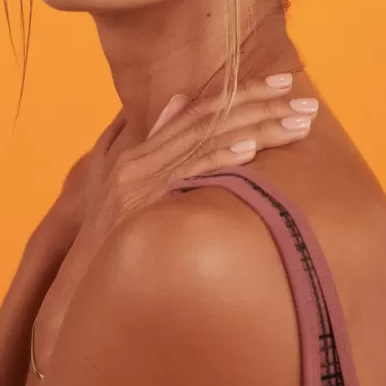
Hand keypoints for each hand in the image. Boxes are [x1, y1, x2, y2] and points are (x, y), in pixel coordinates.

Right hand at [33, 74, 318, 368]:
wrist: (79, 300)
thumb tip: (180, 101)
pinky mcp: (139, 208)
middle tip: (307, 102)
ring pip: (206, 143)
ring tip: (297, 123)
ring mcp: (137, 183)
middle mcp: (138, 162)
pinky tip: (248, 150)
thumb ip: (158, 147)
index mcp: (141, 155)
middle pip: (210, 122)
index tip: (284, 85)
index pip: (202, 112)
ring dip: (256, 130)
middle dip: (262, 108)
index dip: (245, 95)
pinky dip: (218, 159)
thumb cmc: (112, 250)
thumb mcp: (131, 192)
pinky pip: (187, 178)